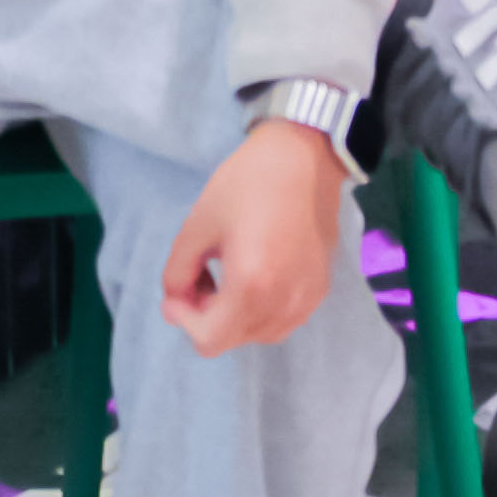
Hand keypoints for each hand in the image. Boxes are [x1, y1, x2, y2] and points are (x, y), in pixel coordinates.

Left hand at [163, 111, 349, 356]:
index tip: (177, 292)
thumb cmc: (247, 183)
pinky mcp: (320, 289)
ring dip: (234, 316)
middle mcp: (284, 302)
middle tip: (199, 275)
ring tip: (228, 273)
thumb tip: (176, 302)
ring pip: (258, 333)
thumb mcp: (197, 224)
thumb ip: (177, 273)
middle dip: (206, 316)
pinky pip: (282, 319)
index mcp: (252, 286)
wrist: (305, 157)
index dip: (184, 321)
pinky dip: (261, 310)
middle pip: (232, 339)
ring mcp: (307, 299)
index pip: (210, 340)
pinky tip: (256, 273)